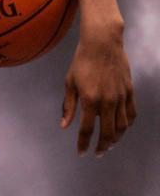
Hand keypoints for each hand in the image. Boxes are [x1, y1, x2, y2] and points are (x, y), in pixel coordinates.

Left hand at [61, 28, 135, 155]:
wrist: (102, 43)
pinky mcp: (129, 91)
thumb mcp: (70, 83)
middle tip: (98, 153)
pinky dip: (127, 125)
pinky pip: (131, 114)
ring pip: (122, 126)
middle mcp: (107, 101)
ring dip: (115, 139)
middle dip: (102, 146)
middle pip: (107, 133)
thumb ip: (68, 106)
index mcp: (89, 100)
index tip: (81, 153)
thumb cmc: (82, 62)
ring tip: (109, 144)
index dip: (83, 144)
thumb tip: (64, 126)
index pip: (86, 130)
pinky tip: (122, 129)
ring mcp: (120, 97)